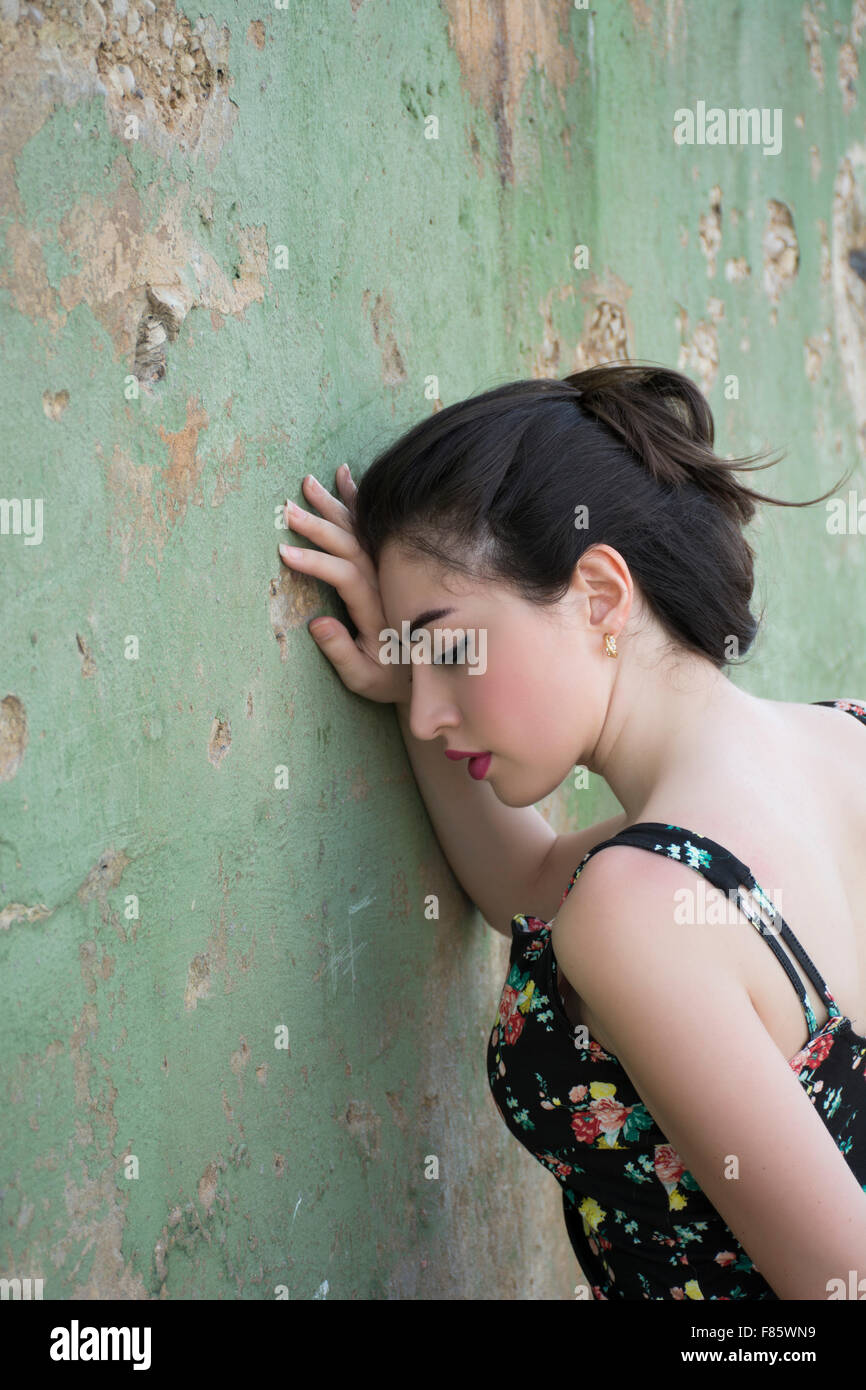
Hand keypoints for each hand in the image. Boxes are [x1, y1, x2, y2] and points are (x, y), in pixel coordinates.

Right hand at [278, 467, 411, 704]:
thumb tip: (317, 622)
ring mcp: (389, 570)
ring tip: (308, 482)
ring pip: (362, 531)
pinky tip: (345, 478)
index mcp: (379, 610)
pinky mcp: (389, 563)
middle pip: (352, 546)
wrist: (434, 670)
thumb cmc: (392, 679)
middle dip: (319, 526)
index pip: (346, 576)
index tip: (284, 552)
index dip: (316, 563)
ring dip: (335, 505)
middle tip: (287, 508)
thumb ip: (341, 651)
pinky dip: (359, 502)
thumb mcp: (364, 678)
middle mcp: (387, 583)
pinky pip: (374, 527)